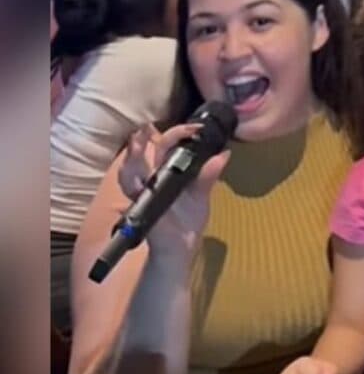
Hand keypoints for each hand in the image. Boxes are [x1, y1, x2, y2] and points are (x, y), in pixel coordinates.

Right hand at [119, 122, 230, 257]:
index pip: (165, 147)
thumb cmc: (187, 219)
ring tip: (135, 143)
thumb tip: (224, 154)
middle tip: (147, 129)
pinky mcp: (142, 208)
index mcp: (167, 173)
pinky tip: (135, 178)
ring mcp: (143, 194)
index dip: (177, 133)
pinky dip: (131, 184)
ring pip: (129, 172)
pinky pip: (131, 196)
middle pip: (142, 155)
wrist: (182, 247)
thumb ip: (209, 175)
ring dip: (131, 158)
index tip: (195, 126)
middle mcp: (151, 180)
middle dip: (142, 140)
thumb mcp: (201, 195)